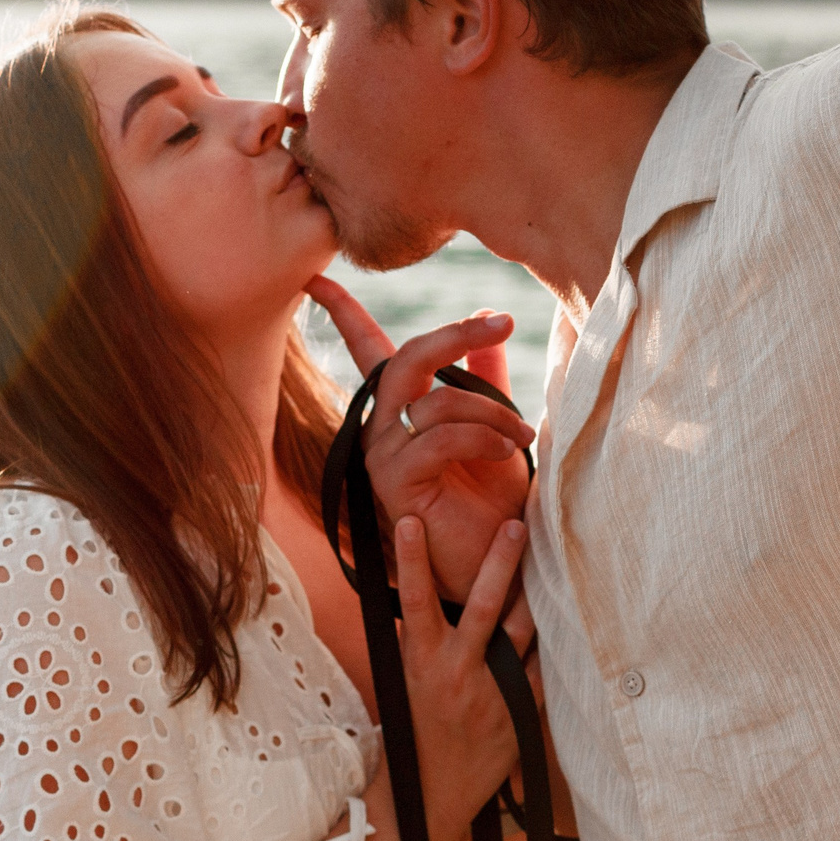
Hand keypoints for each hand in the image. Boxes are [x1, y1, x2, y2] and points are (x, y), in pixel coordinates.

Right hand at [308, 276, 534, 600]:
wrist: (499, 566)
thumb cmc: (495, 503)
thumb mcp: (496, 428)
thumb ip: (486, 377)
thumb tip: (487, 317)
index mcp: (402, 412)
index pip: (365, 350)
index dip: (341, 311)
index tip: (316, 274)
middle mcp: (383, 430)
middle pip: (405, 359)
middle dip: (454, 335)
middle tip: (501, 324)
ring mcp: (384, 458)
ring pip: (433, 399)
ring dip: (491, 410)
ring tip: (523, 435)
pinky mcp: (396, 484)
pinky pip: (438, 436)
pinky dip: (483, 436)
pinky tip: (509, 451)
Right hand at [389, 514, 526, 840]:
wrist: (428, 797)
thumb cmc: (413, 729)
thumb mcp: (406, 680)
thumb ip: (421, 639)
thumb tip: (422, 589)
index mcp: (421, 662)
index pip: (413, 601)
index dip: (411, 560)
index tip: (409, 520)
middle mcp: (457, 674)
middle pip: (481, 608)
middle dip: (498, 564)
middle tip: (514, 524)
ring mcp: (493, 695)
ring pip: (522, 635)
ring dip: (537, 596)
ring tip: (553, 558)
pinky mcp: (521, 716)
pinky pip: (546, 671)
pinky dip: (558, 647)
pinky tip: (576, 617)